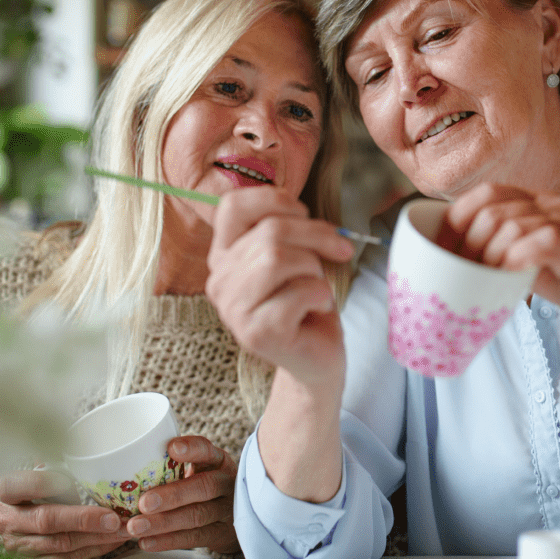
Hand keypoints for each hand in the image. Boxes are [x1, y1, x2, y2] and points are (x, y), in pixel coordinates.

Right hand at [0, 468, 129, 558]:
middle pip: (47, 521)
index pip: (20, 485)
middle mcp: (9, 521)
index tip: (69, 482)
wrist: (32, 527)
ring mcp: (19, 549)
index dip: (43, 483)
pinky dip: (96, 549)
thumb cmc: (45, 491)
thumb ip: (60, 464)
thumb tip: (89, 454)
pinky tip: (114, 539)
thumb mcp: (46, 471)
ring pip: (62, 545)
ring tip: (123, 528)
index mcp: (8, 491)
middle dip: (83, 520)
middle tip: (112, 517)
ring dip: (97, 537)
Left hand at [126, 436, 239, 554]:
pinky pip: (194, 538)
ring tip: (135, 526)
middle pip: (204, 487)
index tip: (171, 448)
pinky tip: (147, 542)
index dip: (192, 449)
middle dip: (172, 496)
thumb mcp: (200, 469)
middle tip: (144, 502)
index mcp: (218, 461)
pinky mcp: (221, 534)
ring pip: (197, 516)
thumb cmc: (204, 485)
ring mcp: (227, 510)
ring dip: (163, 523)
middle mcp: (227, 483)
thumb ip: (175, 465)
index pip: (208, 450)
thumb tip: (131, 460)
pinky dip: (168, 541)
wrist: (236, 515)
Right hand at [206, 187, 353, 387]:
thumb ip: (289, 227)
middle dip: (316, 235)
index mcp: (224, 254)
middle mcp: (220, 280)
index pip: (233, 205)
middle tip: (339, 250)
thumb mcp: (297, 253)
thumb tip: (301, 210)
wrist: (316, 357)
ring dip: (314, 268)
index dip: (276, 201)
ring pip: (278, 258)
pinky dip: (321, 294)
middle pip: (269, 231)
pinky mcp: (256, 334)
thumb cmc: (307, 300)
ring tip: (317, 285)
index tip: (305, 216)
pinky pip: (298, 292)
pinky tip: (318, 308)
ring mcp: (234, 309)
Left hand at [438, 182, 559, 335]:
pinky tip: (507, 278)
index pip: (489, 192)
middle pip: (492, 206)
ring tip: (482, 280)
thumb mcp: (531, 263)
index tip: (443, 247)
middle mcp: (556, 205)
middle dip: (467, 241)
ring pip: (509, 225)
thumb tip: (455, 255)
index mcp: (542, 203)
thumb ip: (503, 250)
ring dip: (487, 256)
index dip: (458, 216)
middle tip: (461, 271)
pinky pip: (536, 243)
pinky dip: (514, 261)